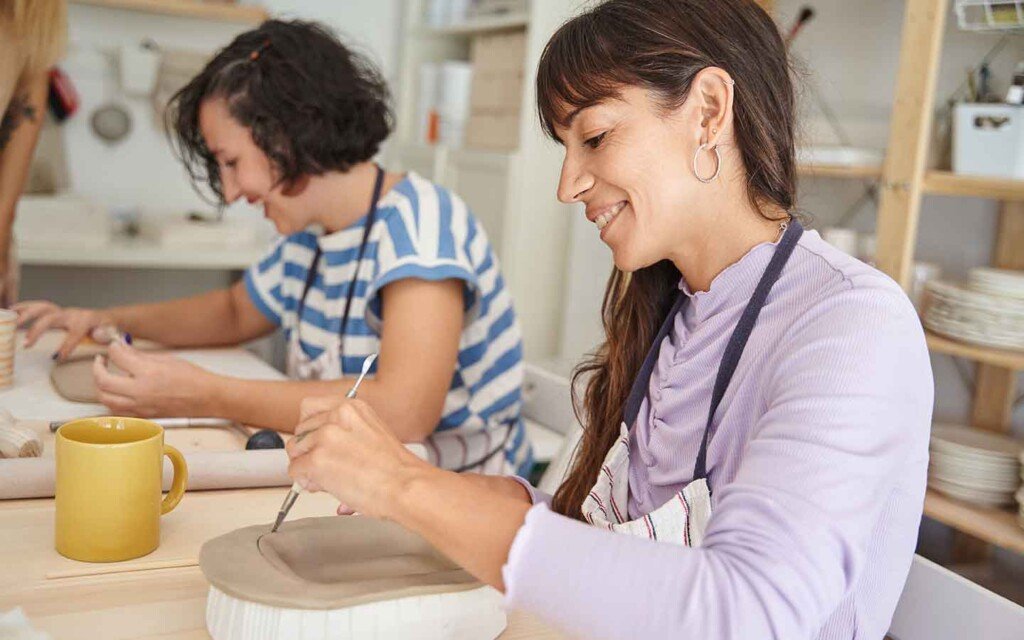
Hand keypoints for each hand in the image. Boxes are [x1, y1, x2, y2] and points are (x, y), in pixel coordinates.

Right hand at [14, 301, 114, 358]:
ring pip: (42, 309)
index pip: (74, 333)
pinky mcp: (56, 312)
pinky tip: (11, 311)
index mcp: (85, 321)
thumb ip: (106, 335)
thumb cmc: (106, 328)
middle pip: (52, 318)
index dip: (67, 345)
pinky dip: (24, 307)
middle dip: (38, 329)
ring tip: (12, 323)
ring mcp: (62, 312)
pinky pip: (38, 307)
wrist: (106, 318)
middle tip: (27, 343)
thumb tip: (98, 336)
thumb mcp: (111, 333)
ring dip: (26, 315)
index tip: (59, 357)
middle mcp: (71, 314)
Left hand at [91, 341, 218, 417]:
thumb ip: (141, 356)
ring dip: (101, 386)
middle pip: (103, 380)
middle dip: (97, 368)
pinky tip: (116, 393)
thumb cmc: (193, 379)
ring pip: (105, 398)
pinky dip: (111, 400)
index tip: (114, 347)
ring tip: (105, 377)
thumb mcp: (167, 359)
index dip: (113, 348)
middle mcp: (141, 391)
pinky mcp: (142, 416)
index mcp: (149, 372)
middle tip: (101, 361)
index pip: (118, 356)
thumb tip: (124, 350)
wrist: (206, 398)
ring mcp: (140, 406)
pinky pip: (117, 410)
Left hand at [286, 397, 432, 519]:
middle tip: (325, 465)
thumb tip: (321, 446)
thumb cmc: (397, 469)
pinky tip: (325, 485)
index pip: (308, 407)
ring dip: (306, 467)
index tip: (314, 439)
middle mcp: (337, 417)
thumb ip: (345, 432)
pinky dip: (305, 482)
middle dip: (307, 450)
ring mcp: (325, 437)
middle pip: (299, 431)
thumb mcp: (372, 433)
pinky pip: (295, 472)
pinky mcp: (317, 460)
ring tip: (329, 477)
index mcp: (351, 407)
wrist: (406, 486)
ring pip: (294, 451)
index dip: (309, 428)